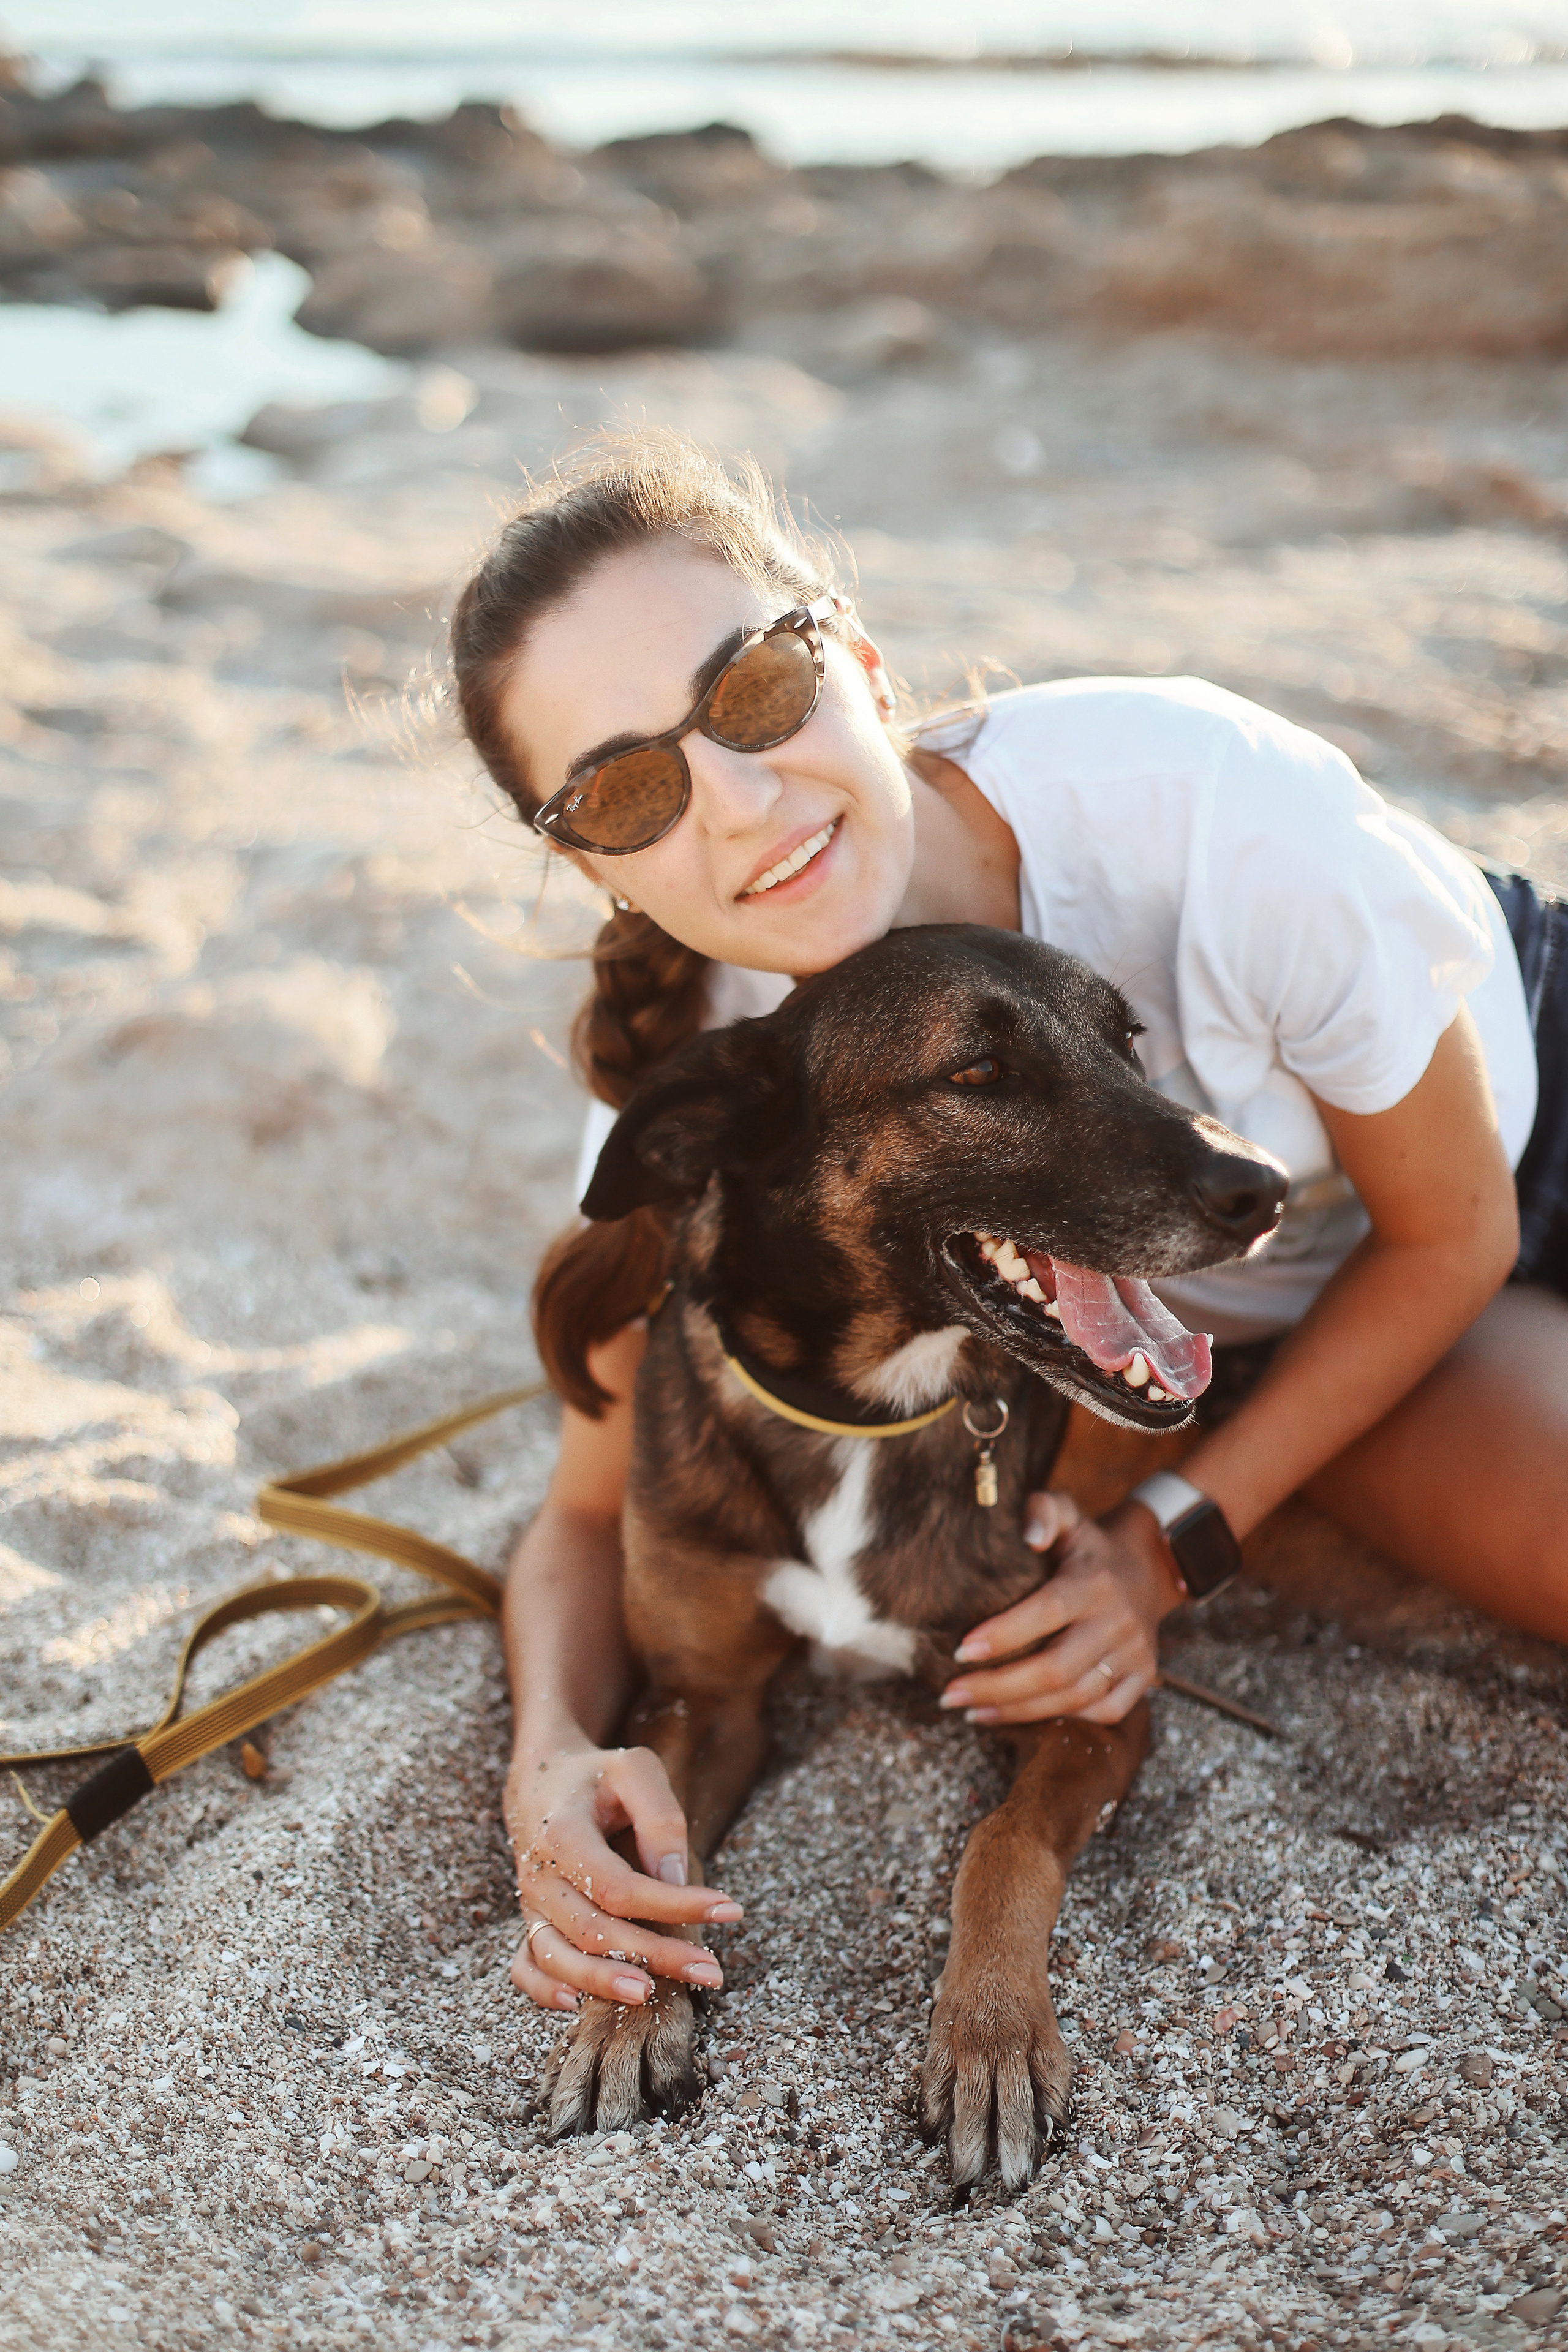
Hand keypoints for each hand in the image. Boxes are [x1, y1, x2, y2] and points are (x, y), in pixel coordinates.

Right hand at [505, 1737, 742, 2011]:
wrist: (540, 1780)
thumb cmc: (598, 1776)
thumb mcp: (634, 1770)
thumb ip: (659, 1818)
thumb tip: (676, 1879)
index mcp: (563, 1834)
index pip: (619, 1886)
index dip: (673, 1904)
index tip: (728, 1909)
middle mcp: (539, 1876)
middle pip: (594, 1931)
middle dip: (655, 1955)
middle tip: (711, 1972)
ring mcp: (530, 1903)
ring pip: (558, 1957)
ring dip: (604, 1984)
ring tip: (651, 1997)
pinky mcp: (530, 1921)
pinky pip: (525, 1966)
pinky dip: (542, 1989)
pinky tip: (574, 2005)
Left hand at [940, 1494, 1183, 1724]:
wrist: (1146, 1567)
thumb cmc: (1085, 1545)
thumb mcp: (1066, 1514)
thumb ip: (1043, 1511)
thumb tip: (1030, 1537)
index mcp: (1094, 1582)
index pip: (1046, 1613)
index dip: (1002, 1636)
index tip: (958, 1651)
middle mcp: (1119, 1621)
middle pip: (1056, 1670)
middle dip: (997, 1688)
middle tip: (950, 1695)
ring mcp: (1135, 1653)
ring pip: (1075, 1698)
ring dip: (1019, 1711)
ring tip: (972, 1712)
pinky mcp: (1143, 1677)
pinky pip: (1105, 1712)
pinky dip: (1061, 1719)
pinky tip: (1019, 1715)